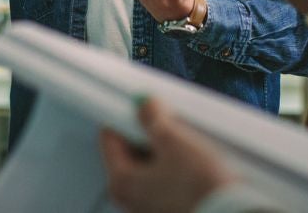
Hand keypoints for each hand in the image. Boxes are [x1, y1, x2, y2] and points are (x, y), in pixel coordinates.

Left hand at [100, 98, 235, 212]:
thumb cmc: (198, 188)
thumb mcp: (173, 142)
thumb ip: (153, 119)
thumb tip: (143, 105)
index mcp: (121, 181)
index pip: (109, 138)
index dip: (125, 117)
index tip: (142, 107)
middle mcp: (130, 199)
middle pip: (130, 153)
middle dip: (148, 135)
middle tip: (169, 124)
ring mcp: (149, 207)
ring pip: (150, 167)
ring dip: (165, 152)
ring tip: (186, 145)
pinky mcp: (170, 210)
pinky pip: (166, 182)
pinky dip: (175, 170)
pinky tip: (194, 164)